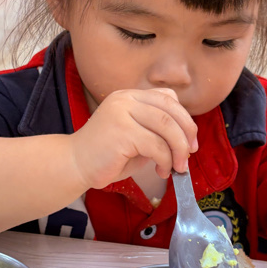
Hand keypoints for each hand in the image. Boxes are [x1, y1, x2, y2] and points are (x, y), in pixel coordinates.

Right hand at [70, 88, 197, 189]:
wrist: (75, 165)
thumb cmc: (107, 155)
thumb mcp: (136, 136)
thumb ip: (156, 130)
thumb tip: (187, 138)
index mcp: (129, 96)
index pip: (168, 98)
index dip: (185, 118)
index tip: (191, 140)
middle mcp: (125, 99)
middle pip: (171, 110)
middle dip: (186, 134)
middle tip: (189, 154)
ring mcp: (122, 113)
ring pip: (167, 127)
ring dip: (178, 150)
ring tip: (177, 167)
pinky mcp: (121, 132)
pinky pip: (156, 145)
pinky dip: (165, 160)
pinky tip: (161, 171)